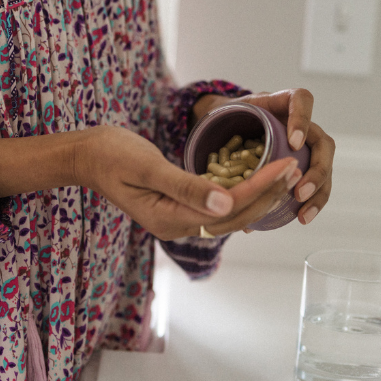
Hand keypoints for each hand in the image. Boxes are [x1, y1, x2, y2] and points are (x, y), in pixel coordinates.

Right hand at [76, 126, 301, 239]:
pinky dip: (239, 192)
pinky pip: (216, 206)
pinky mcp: (177, 207)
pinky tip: (257, 177)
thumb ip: (186, 186)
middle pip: (233, 217)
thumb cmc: (111, 155)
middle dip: (266, 193)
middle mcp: (176, 226)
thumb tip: (226, 203)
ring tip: (284, 171)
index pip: (226, 208)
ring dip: (258, 194)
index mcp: (168, 219)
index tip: (283, 165)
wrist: (86, 155)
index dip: (258, 188)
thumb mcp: (147, 166)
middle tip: (294, 166)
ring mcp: (176, 219)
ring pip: (228, 213)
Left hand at [195, 89, 334, 224]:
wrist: (227, 125)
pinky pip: (315, 183)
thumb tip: (218, 183)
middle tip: (300, 190)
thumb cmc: (227, 119)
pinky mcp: (303, 165)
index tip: (294, 142)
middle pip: (322, 142)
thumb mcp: (221, 118)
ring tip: (304, 213)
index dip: (302, 119)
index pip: (301, 100)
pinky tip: (301, 218)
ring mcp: (305, 146)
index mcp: (280, 104)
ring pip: (323, 167)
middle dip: (316, 169)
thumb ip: (222, 138)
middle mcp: (300, 125)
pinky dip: (312, 201)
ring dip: (318, 190)